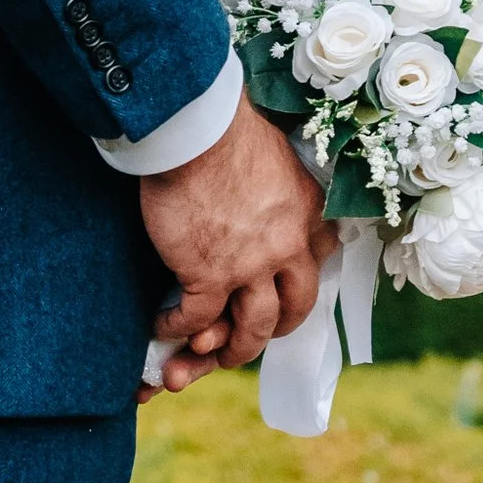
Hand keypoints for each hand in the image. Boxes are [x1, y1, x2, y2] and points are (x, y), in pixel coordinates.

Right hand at [140, 93, 331, 387]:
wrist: (194, 130)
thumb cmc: (225, 130)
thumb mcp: (276, 155)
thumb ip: (279, 182)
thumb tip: (267, 184)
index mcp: (308, 215)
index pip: (320, 260)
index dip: (298, 279)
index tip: (282, 287)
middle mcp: (289, 247)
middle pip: (294, 308)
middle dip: (276, 328)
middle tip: (255, 336)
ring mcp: (250, 268)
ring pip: (253, 328)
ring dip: (233, 348)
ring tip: (212, 352)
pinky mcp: (208, 276)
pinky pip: (197, 319)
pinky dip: (178, 328)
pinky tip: (162, 326)